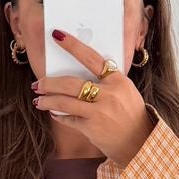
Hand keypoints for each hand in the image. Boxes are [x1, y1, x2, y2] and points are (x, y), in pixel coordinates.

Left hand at [31, 28, 153, 168]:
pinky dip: (59, 116)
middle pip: (71, 83)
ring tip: (38, 100)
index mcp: (118, 81)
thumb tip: (78, 72)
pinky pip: (69, 119)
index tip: (57, 36)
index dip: (73, 45)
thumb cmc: (130, 114)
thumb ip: (106, 80)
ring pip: (65, 102)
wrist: (140, 142)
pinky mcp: (91, 128)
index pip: (91, 58)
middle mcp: (108, 95)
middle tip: (38, 83)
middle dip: (50, 83)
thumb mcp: (125, 91)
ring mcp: (99, 112)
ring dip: (48, 101)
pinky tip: (54, 113)